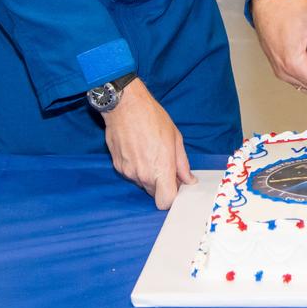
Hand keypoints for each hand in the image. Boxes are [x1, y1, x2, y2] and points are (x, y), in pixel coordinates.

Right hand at [102, 78, 195, 208]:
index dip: (172, 197)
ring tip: (151, 152)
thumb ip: (182, 164)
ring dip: (149, 175)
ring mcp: (128, 172)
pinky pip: (131, 174)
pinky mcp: (118, 166)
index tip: (176, 186)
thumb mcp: (175, 138)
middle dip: (162, 185)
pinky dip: (137, 168)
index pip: (165, 201)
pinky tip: (139, 150)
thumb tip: (188, 180)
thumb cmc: (153, 118)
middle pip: (154, 194)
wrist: (125, 106)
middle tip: (166, 165)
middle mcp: (143, 175)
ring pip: (142, 184)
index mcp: (161, 168)